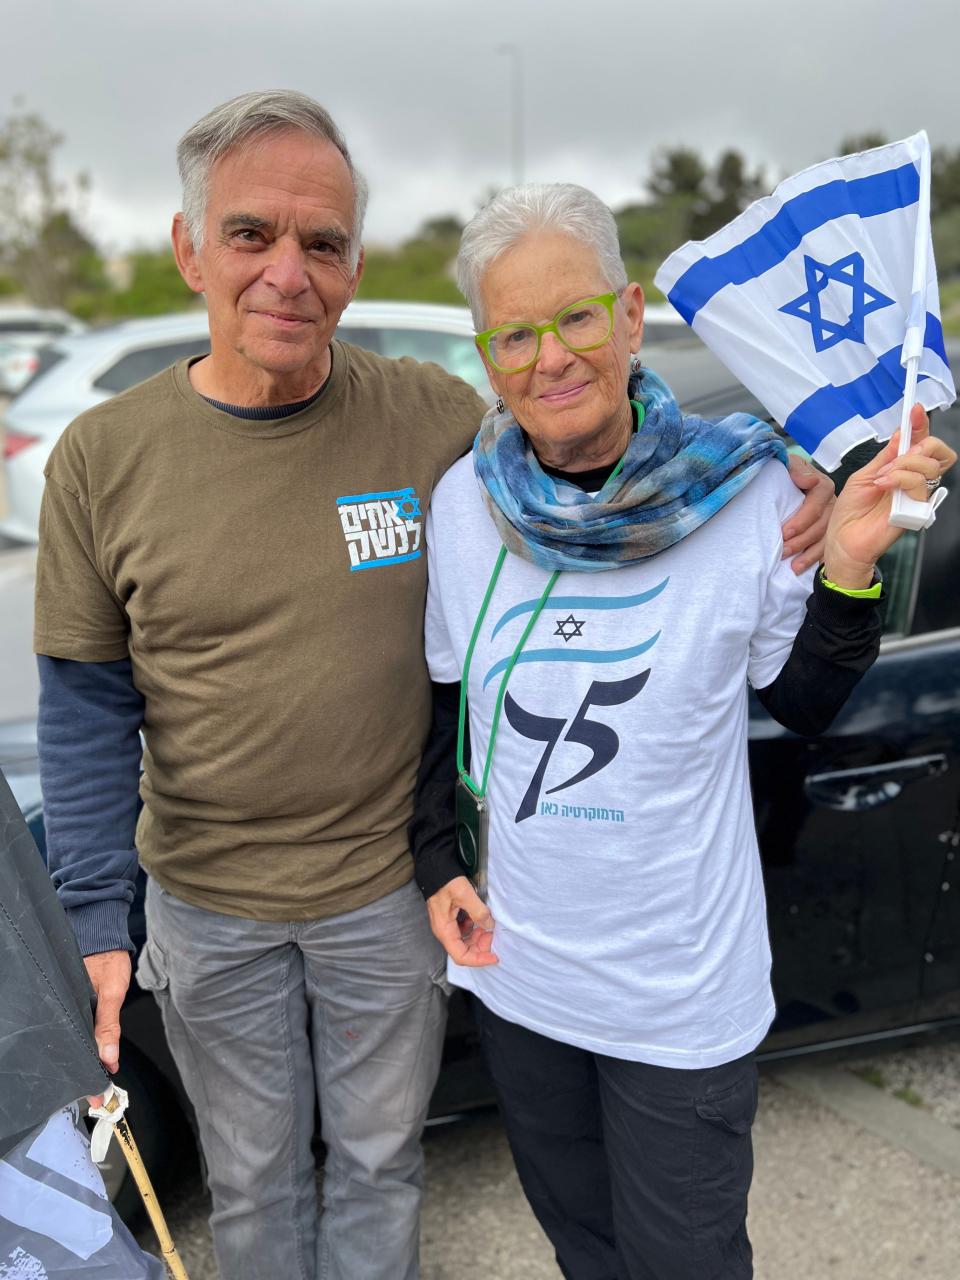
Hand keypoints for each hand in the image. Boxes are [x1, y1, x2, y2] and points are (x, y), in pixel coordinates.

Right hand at [83, 949, 131, 1105]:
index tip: (94, 1097)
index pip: (75, 1051)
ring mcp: (71, 1011)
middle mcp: (66, 1014)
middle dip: (84, 1073)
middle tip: (97, 1097)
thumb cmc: (107, 960)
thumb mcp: (112, 992)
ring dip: (87, 1061)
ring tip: (97, 1082)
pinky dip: (89, 1046)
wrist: (104, 938)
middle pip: (73, 1050)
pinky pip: (81, 1032)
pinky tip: (97, 1057)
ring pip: (77, 1043)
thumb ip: (109, 1024)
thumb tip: (108, 1059)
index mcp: (70, 1012)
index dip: (84, 1074)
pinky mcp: (77, 1007)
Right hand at [427, 876, 498, 966]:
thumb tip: (490, 926)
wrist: (435, 866)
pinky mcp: (451, 918)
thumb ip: (478, 911)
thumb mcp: (464, 894)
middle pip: (464, 950)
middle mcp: (445, 931)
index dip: (479, 960)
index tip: (494, 956)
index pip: (461, 956)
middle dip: (481, 946)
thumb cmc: (445, 881)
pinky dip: (475, 929)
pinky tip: (481, 919)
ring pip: (465, 941)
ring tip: (489, 926)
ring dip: (479, 938)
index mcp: (445, 930)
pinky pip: (465, 931)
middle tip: (493, 934)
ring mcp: (448, 925)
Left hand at [782, 454, 834, 572]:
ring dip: (808, 554)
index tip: (786, 532)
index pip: (818, 501)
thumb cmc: (785, 475)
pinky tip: (802, 569)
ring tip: (793, 566)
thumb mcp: (787, 464)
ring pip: (826, 539)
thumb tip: (808, 480)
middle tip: (783, 551)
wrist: (783, 486)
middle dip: (802, 540)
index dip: (803, 518)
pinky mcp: (831, 534)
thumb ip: (795, 468)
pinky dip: (814, 560)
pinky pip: (827, 549)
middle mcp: (832, 503)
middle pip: (822, 524)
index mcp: (822, 486)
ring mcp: (834, 520)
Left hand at [823, 406, 956, 586]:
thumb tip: (902, 433)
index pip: (920, 443)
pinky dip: (900, 479)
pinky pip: (919, 486)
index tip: (914, 410)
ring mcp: (916, 496)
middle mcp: (913, 481)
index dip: (921, 424)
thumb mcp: (864, 476)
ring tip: (882, 478)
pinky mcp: (917, 511)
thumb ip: (885, 456)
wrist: (842, 540)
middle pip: (938, 452)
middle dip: (919, 446)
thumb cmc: (850, 512)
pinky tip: (882, 486)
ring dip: (903, 465)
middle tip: (896, 458)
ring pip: (929, 467)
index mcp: (901, 469)